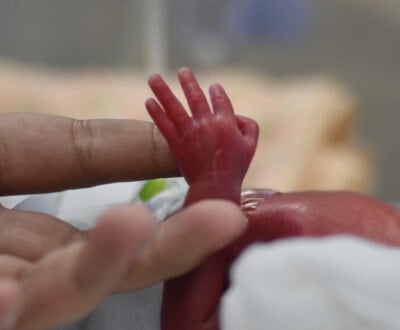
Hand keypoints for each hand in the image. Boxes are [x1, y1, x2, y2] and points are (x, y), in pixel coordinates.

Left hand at [145, 68, 258, 200]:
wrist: (215, 187)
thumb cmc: (235, 169)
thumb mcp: (251, 146)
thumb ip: (249, 126)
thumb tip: (237, 116)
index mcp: (226, 122)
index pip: (220, 99)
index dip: (216, 91)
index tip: (212, 87)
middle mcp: (206, 123)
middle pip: (195, 96)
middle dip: (188, 82)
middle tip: (183, 71)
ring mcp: (189, 132)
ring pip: (174, 106)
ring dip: (163, 90)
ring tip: (153, 77)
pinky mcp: (176, 144)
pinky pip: (164, 124)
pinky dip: (156, 112)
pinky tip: (148, 102)